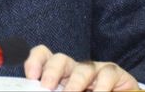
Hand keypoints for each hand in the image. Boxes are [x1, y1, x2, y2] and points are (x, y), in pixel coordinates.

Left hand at [23, 45, 138, 90]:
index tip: (31, 76)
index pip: (44, 57)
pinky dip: (101, 87)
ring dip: (76, 83)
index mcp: (60, 75)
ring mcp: (95, 69)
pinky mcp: (113, 73)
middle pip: (60, 59)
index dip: (35, 61)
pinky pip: (107, 74)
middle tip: (47, 86)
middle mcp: (75, 68)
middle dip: (52, 71)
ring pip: (84, 67)